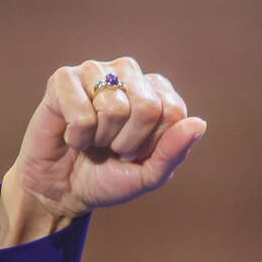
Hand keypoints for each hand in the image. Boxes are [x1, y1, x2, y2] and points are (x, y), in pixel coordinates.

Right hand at [0, 57, 205, 248]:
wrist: (63, 189)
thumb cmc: (110, 177)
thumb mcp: (149, 174)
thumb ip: (174, 151)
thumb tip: (199, 123)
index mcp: (156, 91)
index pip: (174, 111)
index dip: (154, 143)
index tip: (137, 152)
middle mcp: (128, 73)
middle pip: (148, 107)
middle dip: (130, 141)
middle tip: (114, 147)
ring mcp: (95, 71)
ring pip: (114, 107)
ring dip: (102, 138)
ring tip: (94, 140)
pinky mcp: (62, 80)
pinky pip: (82, 113)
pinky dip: (78, 136)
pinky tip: (72, 136)